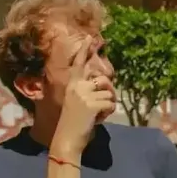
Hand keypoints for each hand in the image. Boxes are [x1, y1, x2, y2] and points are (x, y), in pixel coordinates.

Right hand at [50, 42, 116, 158]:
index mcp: (72, 85)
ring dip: (108, 105)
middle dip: (109, 91)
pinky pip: (110, 104)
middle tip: (105, 104)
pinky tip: (98, 119)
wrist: (65, 139)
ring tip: (97, 115)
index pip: (79, 64)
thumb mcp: (76, 103)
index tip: (91, 37)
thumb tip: (105, 87)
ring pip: (109, 94)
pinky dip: (108, 113)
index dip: (85, 50)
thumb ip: (87, 92)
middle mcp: (77, 87)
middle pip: (103, 80)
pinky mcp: (92, 104)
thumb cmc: (71, 123)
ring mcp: (84, 95)